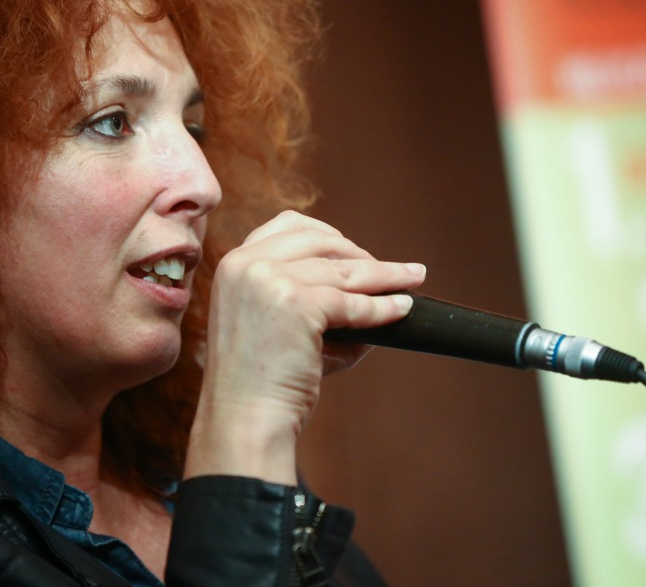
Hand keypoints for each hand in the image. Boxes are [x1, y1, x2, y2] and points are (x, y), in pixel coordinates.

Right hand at [186, 211, 425, 483]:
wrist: (244, 418)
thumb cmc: (258, 380)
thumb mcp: (272, 321)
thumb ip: (306, 294)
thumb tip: (368, 287)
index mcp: (233, 263)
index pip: (286, 226)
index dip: (327, 234)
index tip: (353, 249)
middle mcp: (246, 264)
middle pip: (320, 241)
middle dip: (360, 254)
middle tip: (392, 270)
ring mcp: (269, 280)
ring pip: (344, 270)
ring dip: (385, 275)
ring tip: (412, 279)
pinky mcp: (296, 304)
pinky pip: (353, 302)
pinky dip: (383, 306)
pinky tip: (401, 308)